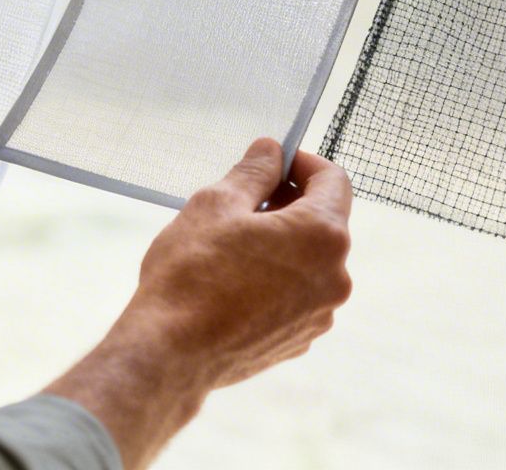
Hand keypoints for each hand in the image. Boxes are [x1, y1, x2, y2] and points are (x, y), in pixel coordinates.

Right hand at [45, 138, 353, 468]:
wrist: (170, 354)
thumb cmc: (191, 274)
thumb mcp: (216, 203)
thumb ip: (254, 171)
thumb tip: (271, 151)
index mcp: (323, 236)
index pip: (334, 180)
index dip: (303, 163)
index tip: (273, 162)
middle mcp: (335, 277)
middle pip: (324, 222)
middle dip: (289, 204)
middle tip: (243, 202)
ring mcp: (320, 314)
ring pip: (310, 261)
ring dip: (282, 244)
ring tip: (233, 245)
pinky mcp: (299, 339)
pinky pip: (298, 295)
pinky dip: (277, 280)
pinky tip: (234, 282)